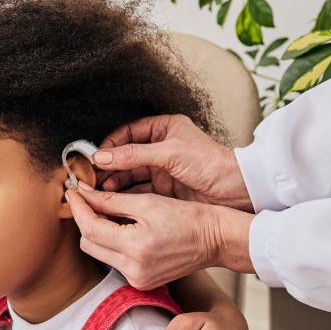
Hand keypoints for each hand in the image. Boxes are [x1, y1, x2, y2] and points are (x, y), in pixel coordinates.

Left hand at [66, 185, 253, 289]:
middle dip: (85, 219)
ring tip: (104, 210)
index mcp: (135, 248)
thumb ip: (110, 201)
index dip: (78, 207)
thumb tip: (83, 193)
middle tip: (87, 198)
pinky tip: (119, 227)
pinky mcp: (141, 282)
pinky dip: (111, 243)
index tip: (73, 191)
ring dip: (97, 231)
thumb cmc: (188, 217)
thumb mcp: (147, 202)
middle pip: (89, 243)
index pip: (90, 228)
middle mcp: (133, 270)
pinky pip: (114, 261)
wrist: (216, 240)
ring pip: (98, 253)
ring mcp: (137, 279)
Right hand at [95, 115, 253, 212]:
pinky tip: (115, 200)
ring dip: (115, 182)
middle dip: (109, 166)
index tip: (95, 157)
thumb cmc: (210, 163)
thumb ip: (133, 155)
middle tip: (93, 178)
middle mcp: (161, 148)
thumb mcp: (168, 154)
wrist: (237, 190)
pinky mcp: (166, 190)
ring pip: (131, 175)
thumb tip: (101, 156)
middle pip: (126, 155)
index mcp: (164, 129)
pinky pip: (140, 190)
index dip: (110, 144)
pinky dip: (126, 195)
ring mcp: (163, 169)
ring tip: (102, 191)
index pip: (128, 132)